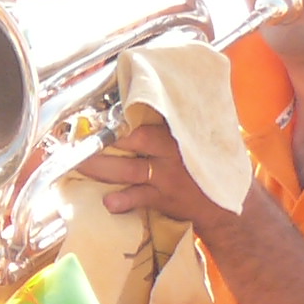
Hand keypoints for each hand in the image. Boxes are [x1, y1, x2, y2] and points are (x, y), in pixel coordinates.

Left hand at [88, 110, 238, 233]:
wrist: (226, 204)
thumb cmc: (207, 166)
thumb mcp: (200, 138)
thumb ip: (178, 123)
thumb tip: (153, 99)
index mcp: (180, 131)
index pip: (152, 114)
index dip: (125, 111)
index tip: (100, 110)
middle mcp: (173, 150)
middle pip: (136, 138)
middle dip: (106, 138)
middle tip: (77, 136)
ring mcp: (166, 175)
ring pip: (128, 168)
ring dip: (101, 167)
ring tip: (78, 163)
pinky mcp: (163, 198)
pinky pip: (139, 198)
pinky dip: (123, 201)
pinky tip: (108, 202)